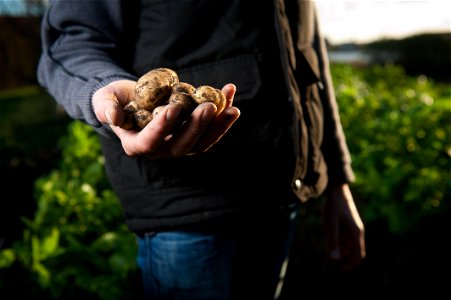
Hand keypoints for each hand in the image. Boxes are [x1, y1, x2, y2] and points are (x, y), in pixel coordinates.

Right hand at [92, 80, 240, 157]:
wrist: (131, 99)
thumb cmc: (114, 99)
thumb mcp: (104, 100)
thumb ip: (106, 108)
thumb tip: (114, 117)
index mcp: (136, 144)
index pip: (149, 142)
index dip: (162, 128)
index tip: (173, 108)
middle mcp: (160, 150)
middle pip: (182, 146)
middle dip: (197, 127)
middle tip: (209, 106)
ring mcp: (178, 144)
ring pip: (201, 142)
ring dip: (218, 126)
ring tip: (232, 107)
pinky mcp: (192, 135)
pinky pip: (210, 129)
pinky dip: (222, 114)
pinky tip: (230, 93)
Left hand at [324, 183, 365, 270]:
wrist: (337, 189)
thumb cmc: (334, 206)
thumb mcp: (331, 224)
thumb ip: (332, 241)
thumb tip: (334, 260)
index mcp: (356, 233)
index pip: (358, 256)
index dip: (350, 265)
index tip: (340, 270)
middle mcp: (358, 231)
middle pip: (356, 252)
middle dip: (347, 260)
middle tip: (334, 265)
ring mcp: (355, 227)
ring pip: (351, 245)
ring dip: (343, 250)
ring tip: (330, 250)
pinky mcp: (351, 223)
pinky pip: (348, 237)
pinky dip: (342, 242)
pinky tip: (331, 239)